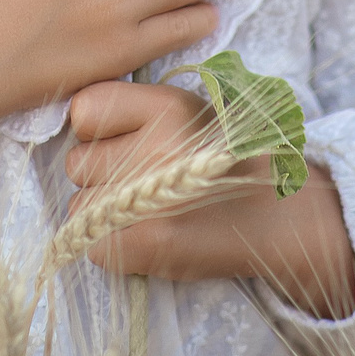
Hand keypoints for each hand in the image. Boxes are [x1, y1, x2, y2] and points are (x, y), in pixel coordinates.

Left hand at [62, 81, 354, 319]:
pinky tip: (146, 241)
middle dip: (98, 177)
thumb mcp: (187, 112)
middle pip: (76, 163)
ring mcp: (153, 194)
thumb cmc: (222, 161)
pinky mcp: (152, 240)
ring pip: (80, 207)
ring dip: (102, 215)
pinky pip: (94, 247)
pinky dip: (112, 250)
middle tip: (139, 185)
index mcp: (166, 106)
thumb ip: (134, 109)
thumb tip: (72, 122)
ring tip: (146, 213)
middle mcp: (158, 144)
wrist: (282, 217)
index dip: (93, 131)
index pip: (83, 111)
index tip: (118, 142)